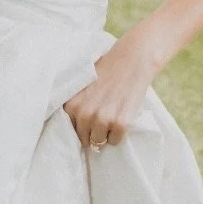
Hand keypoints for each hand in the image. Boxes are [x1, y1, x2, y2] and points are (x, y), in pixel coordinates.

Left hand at [63, 19, 165, 151]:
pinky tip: (121, 116)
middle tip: (103, 117)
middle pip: (85, 139)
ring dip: (106, 134)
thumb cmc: (106, 71)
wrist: (131, 61)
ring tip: (112, 115)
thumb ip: (75, 106)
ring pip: (100, 142)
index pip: (71, 131)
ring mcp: (103, 119)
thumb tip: (71, 132)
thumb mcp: (82, 86)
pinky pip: (115, 141)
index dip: (81, 128)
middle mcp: (85, 114)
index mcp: (72, 105)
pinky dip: (119, 134)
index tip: (88, 121)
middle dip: (93, 132)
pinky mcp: (121, 123)